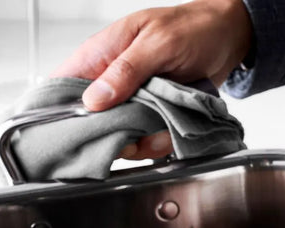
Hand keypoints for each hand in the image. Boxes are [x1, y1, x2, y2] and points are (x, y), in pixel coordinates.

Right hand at [51, 0, 252, 158]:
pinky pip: (146, 141)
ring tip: (161, 127)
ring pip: (120, 138)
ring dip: (140, 141)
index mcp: (101, 55)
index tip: (70, 134)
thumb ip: (125, 70)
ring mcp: (131, 103)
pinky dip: (159, 142)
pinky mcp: (150, 118)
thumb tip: (94, 99)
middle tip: (132, 135)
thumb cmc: (191, 28)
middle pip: (91, 123)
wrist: (226, 40)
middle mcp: (112, 83)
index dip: (59, 112)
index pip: (63, 86)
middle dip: (111, 136)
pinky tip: (171, 130)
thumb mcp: (157, 44)